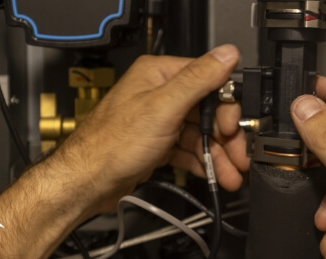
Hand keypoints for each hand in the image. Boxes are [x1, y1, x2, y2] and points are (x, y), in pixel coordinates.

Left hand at [45, 45, 248, 214]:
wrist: (87, 182)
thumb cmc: (111, 144)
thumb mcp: (162, 107)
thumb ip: (198, 80)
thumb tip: (226, 54)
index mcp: (159, 75)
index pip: (208, 81)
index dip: (226, 107)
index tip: (235, 128)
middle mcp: (159, 94)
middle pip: (208, 110)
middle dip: (226, 137)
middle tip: (239, 157)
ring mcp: (158, 119)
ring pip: (199, 134)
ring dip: (217, 154)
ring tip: (229, 175)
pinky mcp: (157, 143)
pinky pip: (187, 148)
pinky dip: (201, 161)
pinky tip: (212, 173)